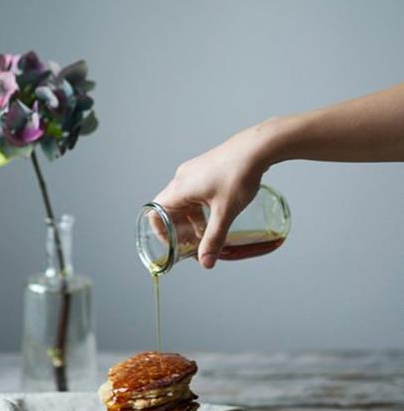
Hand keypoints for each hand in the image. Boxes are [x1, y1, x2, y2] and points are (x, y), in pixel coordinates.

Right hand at [154, 124, 270, 268]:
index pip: (155, 212)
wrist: (256, 148)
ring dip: (191, 219)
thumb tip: (206, 263)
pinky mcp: (206, 169)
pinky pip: (194, 192)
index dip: (161, 232)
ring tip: (207, 232)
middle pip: (169, 209)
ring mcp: (194, 172)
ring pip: (184, 201)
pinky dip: (200, 207)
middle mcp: (182, 178)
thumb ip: (214, 239)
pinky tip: (217, 214)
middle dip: (179, 229)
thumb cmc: (238, 175)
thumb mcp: (225, 212)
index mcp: (180, 188)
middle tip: (193, 243)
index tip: (175, 244)